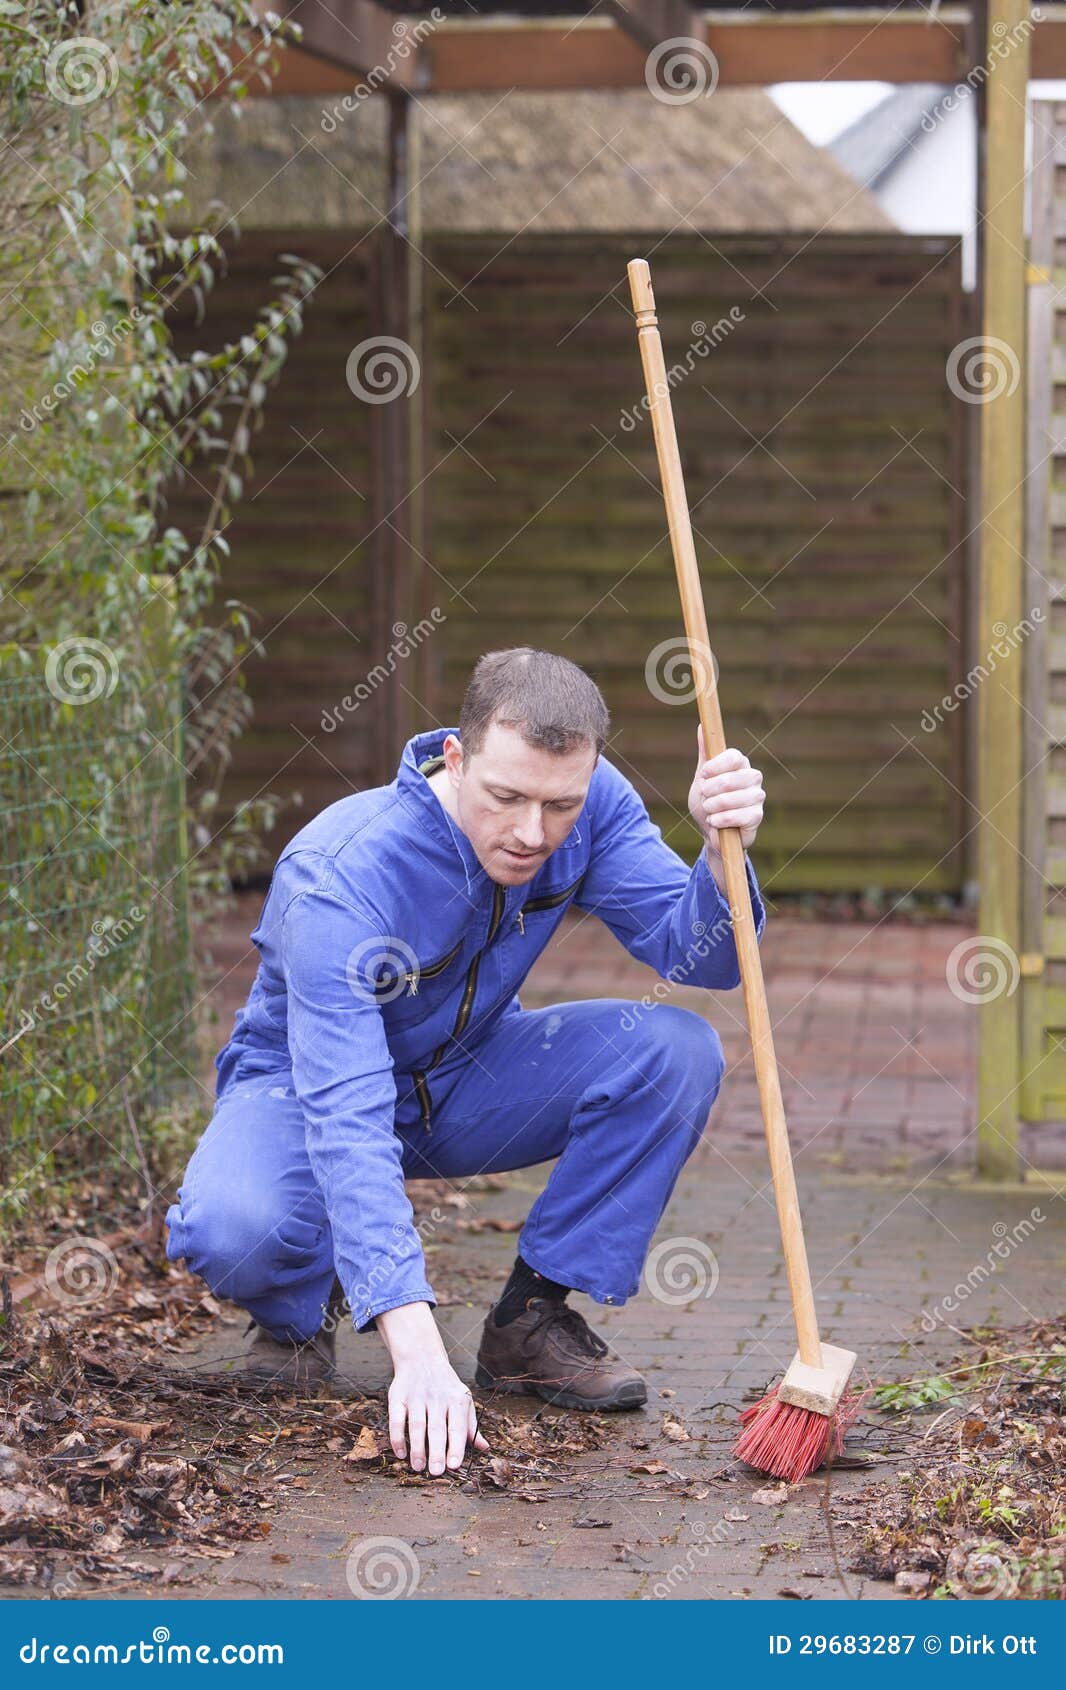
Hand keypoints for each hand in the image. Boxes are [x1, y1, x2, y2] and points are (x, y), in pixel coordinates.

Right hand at [378, 1302, 488, 1475]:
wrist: (422, 1358)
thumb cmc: (446, 1387)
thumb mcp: (463, 1400)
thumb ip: (471, 1426)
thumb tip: (484, 1448)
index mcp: (456, 1399)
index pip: (457, 1427)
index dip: (456, 1447)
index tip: (454, 1466)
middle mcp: (437, 1398)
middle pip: (437, 1429)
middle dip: (436, 1452)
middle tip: (436, 1472)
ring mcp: (416, 1397)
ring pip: (417, 1426)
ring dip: (417, 1448)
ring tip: (418, 1467)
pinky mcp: (397, 1397)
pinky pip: (396, 1419)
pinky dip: (398, 1437)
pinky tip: (401, 1454)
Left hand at [688, 723, 764, 854]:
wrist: (711, 832)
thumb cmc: (708, 802)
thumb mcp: (702, 778)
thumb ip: (705, 754)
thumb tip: (701, 726)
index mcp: (739, 764)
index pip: (734, 756)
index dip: (716, 766)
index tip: (703, 775)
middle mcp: (752, 777)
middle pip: (731, 778)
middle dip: (710, 791)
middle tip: (705, 798)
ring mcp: (757, 796)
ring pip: (733, 799)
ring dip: (713, 807)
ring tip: (709, 811)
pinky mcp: (757, 816)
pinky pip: (738, 816)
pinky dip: (721, 820)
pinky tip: (716, 822)